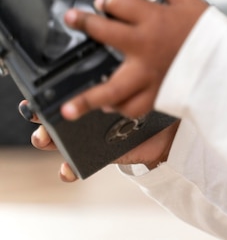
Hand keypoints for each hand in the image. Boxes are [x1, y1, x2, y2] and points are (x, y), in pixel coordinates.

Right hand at [22, 100, 180, 181]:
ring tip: (46, 140)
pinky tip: (67, 169)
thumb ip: (115, 91)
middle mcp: (82, 120)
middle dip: (40, 120)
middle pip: (51, 120)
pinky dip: (68, 170)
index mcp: (87, 102)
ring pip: (57, 143)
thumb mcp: (131, 97)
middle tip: (39, 118)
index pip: (59, 100)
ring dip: (47, 142)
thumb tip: (102, 86)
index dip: (41, 101)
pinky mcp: (94, 159)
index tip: (33, 102)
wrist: (164, 134)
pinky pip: (75, 166)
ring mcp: (85, 140)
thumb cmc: (145, 110)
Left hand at [61, 0, 207, 119]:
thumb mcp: (192, 3)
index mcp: (154, 20)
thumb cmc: (210, 35)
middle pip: (104, 34)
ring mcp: (147, 74)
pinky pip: (133, 107)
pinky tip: (110, 106)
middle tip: (72, 20)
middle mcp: (145, 46)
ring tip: (67, 107)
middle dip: (85, 24)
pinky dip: (121, 107)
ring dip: (88, 98)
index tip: (102, 2)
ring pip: (110, 88)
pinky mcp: (156, 94)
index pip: (119, 3)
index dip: (107, 0)